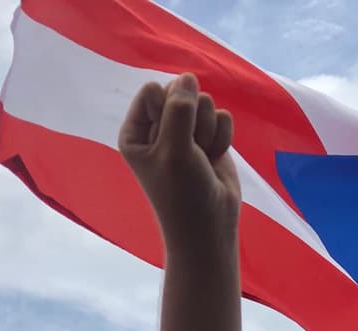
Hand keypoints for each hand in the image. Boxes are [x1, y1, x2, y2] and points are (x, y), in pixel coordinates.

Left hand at [118, 73, 240, 246]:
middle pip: (180, 93)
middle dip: (192, 121)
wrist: (210, 226)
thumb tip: (188, 77)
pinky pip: (222, 117)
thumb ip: (179, 109)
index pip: (152, 91)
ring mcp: (185, 132)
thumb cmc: (182, 193)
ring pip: (205, 103)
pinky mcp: (209, 137)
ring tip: (201, 160)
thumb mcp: (175, 149)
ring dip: (208, 132)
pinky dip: (222, 139)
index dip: (167, 110)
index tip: (168, 142)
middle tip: (189, 153)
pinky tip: (215, 160)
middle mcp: (158, 129)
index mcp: (135, 132)